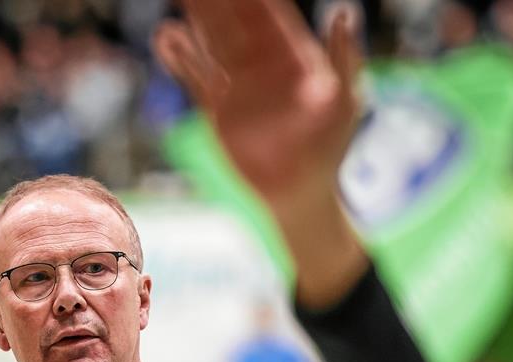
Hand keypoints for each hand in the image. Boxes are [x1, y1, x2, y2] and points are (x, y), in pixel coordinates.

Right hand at [154, 0, 360, 208]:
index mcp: (293, 55)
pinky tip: (166, 35)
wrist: (298, 192)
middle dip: (217, 1)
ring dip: (196, 17)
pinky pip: (195, 76)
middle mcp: (262, 63)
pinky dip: (180, 58)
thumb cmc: (330, 148)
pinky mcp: (217, 108)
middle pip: (234, 20)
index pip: (268, 14)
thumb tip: (343, 11)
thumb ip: (344, 57)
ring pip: (211, 41)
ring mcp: (237, 84)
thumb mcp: (346, 101)